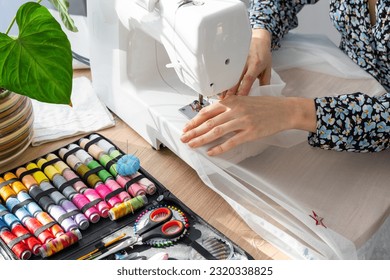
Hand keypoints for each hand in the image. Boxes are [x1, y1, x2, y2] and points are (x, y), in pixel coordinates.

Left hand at [181, 95, 316, 155]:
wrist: (285, 110)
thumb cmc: (265, 105)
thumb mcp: (245, 100)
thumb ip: (229, 106)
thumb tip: (212, 115)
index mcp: (232, 101)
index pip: (207, 112)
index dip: (194, 120)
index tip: (186, 128)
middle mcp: (235, 110)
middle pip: (208, 122)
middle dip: (193, 131)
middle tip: (183, 139)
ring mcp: (243, 121)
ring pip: (217, 132)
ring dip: (202, 139)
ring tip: (192, 145)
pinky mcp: (251, 132)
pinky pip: (231, 142)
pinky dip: (219, 148)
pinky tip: (211, 152)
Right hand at [220, 29, 271, 98]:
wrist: (258, 39)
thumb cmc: (263, 55)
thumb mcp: (267, 69)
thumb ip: (265, 83)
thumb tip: (262, 97)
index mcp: (256, 64)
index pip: (248, 78)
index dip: (243, 89)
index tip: (239, 99)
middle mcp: (245, 61)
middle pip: (235, 78)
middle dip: (230, 91)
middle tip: (226, 102)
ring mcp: (237, 59)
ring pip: (228, 75)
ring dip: (224, 87)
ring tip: (221, 97)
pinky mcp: (231, 57)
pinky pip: (225, 70)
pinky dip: (222, 79)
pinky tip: (219, 88)